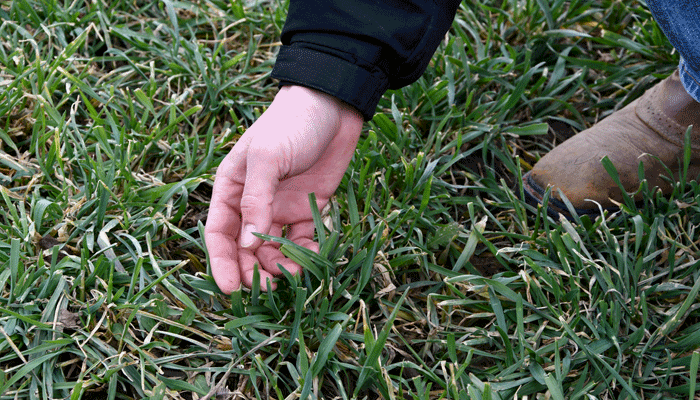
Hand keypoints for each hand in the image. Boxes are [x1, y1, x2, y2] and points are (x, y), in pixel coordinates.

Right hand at [205, 86, 363, 292]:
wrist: (334, 105)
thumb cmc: (291, 123)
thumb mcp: (266, 158)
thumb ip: (255, 202)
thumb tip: (246, 244)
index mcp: (232, 188)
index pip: (219, 233)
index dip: (221, 262)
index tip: (228, 289)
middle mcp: (254, 203)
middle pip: (246, 248)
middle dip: (253, 270)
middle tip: (266, 290)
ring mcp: (283, 207)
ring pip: (275, 248)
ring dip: (281, 266)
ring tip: (294, 275)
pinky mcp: (310, 207)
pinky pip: (304, 239)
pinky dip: (307, 252)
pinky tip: (314, 257)